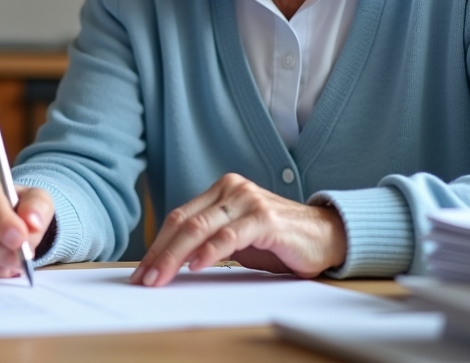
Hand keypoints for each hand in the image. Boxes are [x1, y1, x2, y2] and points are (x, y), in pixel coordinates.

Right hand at [0, 173, 53, 277]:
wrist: (9, 222)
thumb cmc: (20, 208)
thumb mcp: (37, 200)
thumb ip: (38, 207)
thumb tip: (32, 222)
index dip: (1, 221)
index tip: (20, 238)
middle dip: (1, 251)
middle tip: (22, 259)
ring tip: (15, 263)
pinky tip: (1, 266)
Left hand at [130, 174, 345, 286]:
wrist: (327, 236)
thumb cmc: (279, 240)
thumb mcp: (238, 238)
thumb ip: (209, 241)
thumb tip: (171, 262)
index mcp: (221, 191)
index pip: (179, 218)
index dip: (157, 245)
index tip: (142, 271)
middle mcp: (231, 189)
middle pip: (183, 223)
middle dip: (159, 254)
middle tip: (143, 279)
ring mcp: (248, 201)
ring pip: (200, 229)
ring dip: (175, 257)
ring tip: (160, 278)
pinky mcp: (265, 218)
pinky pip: (229, 236)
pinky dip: (209, 252)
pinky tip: (195, 266)